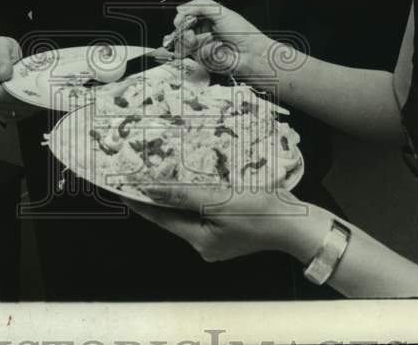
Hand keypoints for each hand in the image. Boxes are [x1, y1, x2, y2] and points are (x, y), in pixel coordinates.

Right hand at [0, 36, 36, 121]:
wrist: (9, 59)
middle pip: (5, 102)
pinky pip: (14, 116)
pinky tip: (32, 101)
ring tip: (36, 94)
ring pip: (11, 110)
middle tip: (37, 91)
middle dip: (22, 96)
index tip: (27, 85)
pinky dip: (26, 110)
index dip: (14, 90)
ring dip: (26, 104)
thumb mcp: (2, 45)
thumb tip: (2, 75)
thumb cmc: (4, 52)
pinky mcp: (0, 112)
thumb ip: (1, 58)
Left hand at [129, 183, 316, 262]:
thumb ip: (183, 195)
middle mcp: (204, 244)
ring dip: (177, 195)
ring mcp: (218, 239)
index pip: (160, 218)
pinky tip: (193, 181)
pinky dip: (196, 197)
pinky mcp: (230, 230)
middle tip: (139, 175)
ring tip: (160, 174)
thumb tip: (151, 189)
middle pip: (173, 217)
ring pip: (189, 214)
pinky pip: (205, 212)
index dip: (140, 202)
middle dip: (158, 197)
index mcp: (199, 240)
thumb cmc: (259, 213)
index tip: (120, 187)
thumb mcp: (218, 201)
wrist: (297, 224)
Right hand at [170, 0, 275, 80]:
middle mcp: (204, 32)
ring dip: (195, 43)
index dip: (180, 20)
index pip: (186, 18)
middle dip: (184, 34)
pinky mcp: (206, 61)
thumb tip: (181, 8)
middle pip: (182, 33)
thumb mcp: (222, 12)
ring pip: (187, 46)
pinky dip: (206, 52)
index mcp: (207, 19)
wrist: (252, 53)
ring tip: (205, 41)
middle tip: (190, 35)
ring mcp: (204, 47)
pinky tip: (216, 49)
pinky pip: (198, 56)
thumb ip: (200, 6)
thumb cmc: (243, 33)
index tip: (179, 22)